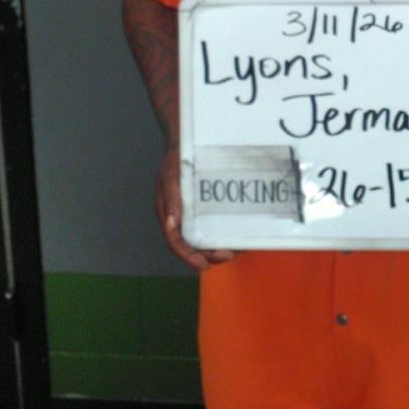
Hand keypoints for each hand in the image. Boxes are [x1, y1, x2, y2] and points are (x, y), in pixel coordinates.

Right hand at [156, 147, 236, 270]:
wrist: (185, 144)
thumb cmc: (176, 162)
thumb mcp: (170, 177)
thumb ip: (171, 199)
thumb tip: (171, 223)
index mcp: (170, 216)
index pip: (177, 243)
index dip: (189, 257)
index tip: (204, 265)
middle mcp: (182, 219)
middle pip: (194, 245)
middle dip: (210, 255)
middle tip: (228, 255)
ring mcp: (195, 214)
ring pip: (205, 238)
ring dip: (219, 247)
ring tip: (237, 248)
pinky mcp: (206, 208)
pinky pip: (215, 224)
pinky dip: (224, 232)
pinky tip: (238, 232)